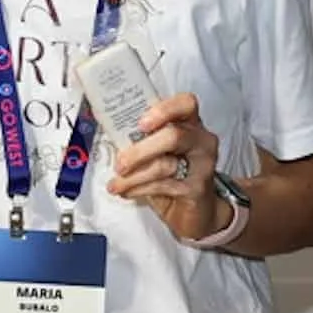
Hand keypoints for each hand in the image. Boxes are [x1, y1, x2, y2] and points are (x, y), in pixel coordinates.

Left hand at [106, 91, 225, 243]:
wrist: (194, 209)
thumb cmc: (171, 174)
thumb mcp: (156, 151)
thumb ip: (141, 138)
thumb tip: (110, 133)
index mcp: (190, 123)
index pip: (186, 103)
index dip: (164, 110)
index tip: (140, 124)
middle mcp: (201, 140)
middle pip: (173, 136)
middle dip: (139, 150)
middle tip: (119, 163)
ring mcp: (203, 164)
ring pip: (164, 165)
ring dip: (134, 176)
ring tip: (116, 183)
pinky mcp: (198, 188)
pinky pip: (163, 185)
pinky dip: (139, 189)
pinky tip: (126, 192)